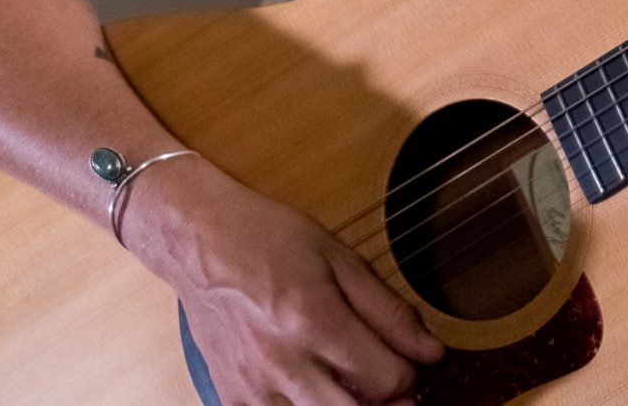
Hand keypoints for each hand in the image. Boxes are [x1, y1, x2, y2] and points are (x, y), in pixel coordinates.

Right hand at [124, 156, 444, 404]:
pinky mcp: (231, 398)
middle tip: (389, 381)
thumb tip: (430, 351)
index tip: (411, 361)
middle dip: (386, 403)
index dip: (410, 374)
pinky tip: (315, 385)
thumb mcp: (339, 258)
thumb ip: (387, 310)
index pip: (386, 380)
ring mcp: (251, 386)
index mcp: (311, 319)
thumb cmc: (268, 239)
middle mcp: (279, 360)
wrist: (198, 241)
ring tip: (354, 382)